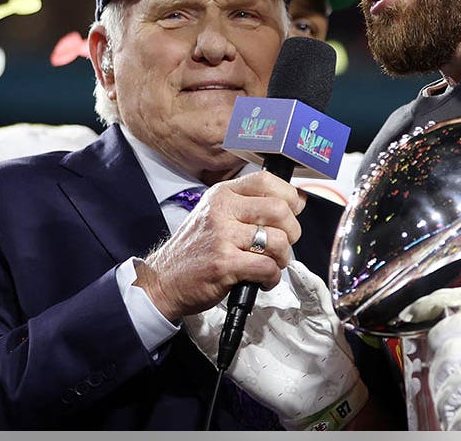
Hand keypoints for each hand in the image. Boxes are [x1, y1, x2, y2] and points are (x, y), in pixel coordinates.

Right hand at [137, 171, 305, 319]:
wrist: (163, 280)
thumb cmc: (196, 250)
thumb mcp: (216, 215)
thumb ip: (250, 205)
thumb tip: (298, 200)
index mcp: (222, 194)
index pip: (267, 181)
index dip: (289, 197)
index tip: (292, 212)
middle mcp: (222, 210)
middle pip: (280, 210)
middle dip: (292, 232)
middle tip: (281, 245)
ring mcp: (222, 237)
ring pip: (278, 240)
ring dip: (282, 258)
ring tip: (270, 264)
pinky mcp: (223, 264)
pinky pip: (267, 267)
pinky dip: (272, 278)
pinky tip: (262, 280)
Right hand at [183, 259, 367, 429]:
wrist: (320, 387)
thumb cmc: (324, 348)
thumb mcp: (320, 311)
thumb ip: (310, 287)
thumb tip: (293, 264)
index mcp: (272, 299)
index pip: (251, 272)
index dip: (245, 257)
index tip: (242, 244)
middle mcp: (252, 313)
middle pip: (228, 285)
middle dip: (221, 270)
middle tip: (222, 260)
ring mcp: (238, 332)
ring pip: (210, 308)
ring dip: (203, 295)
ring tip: (204, 280)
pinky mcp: (229, 354)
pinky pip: (205, 338)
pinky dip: (196, 323)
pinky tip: (195, 310)